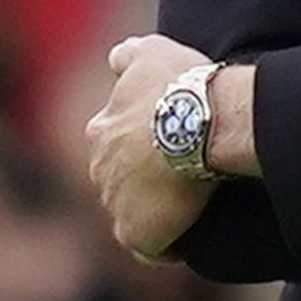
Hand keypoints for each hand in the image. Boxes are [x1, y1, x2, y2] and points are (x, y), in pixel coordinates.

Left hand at [86, 35, 214, 258]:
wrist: (200, 122)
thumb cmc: (180, 85)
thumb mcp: (151, 52)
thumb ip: (128, 55)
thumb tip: (115, 60)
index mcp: (101, 131)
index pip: (116, 146)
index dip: (144, 149)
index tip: (171, 147)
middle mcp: (99, 168)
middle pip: (121, 182)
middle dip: (145, 182)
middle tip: (183, 177)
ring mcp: (115, 203)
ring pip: (132, 214)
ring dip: (155, 212)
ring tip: (189, 206)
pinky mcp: (135, 233)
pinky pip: (150, 248)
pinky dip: (164, 245)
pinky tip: (186, 235)